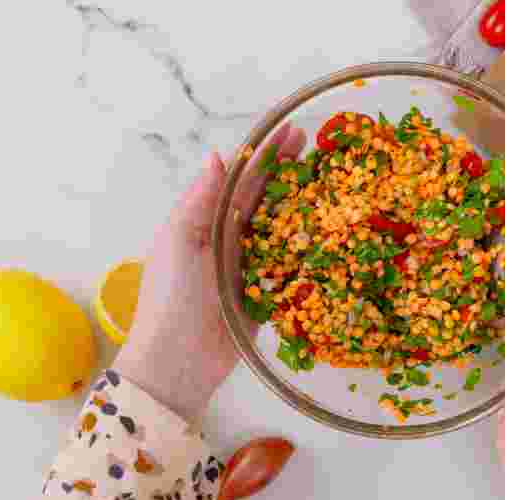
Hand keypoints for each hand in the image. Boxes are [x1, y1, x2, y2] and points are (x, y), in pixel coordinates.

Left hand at [114, 124, 306, 420]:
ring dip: (304, 206)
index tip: (293, 133)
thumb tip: (217, 155)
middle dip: (290, 173)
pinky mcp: (266, 294)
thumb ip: (200, 200)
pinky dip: (309, 249)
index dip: (266, 156)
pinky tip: (333, 234)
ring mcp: (249, 266)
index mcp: (206, 220)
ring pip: (281, 228)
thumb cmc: (171, 297)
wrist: (178, 361)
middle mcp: (229, 238)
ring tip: (333, 184)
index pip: (241, 179)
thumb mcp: (179, 240)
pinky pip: (290, 266)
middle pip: (265, 198)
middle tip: (321, 150)